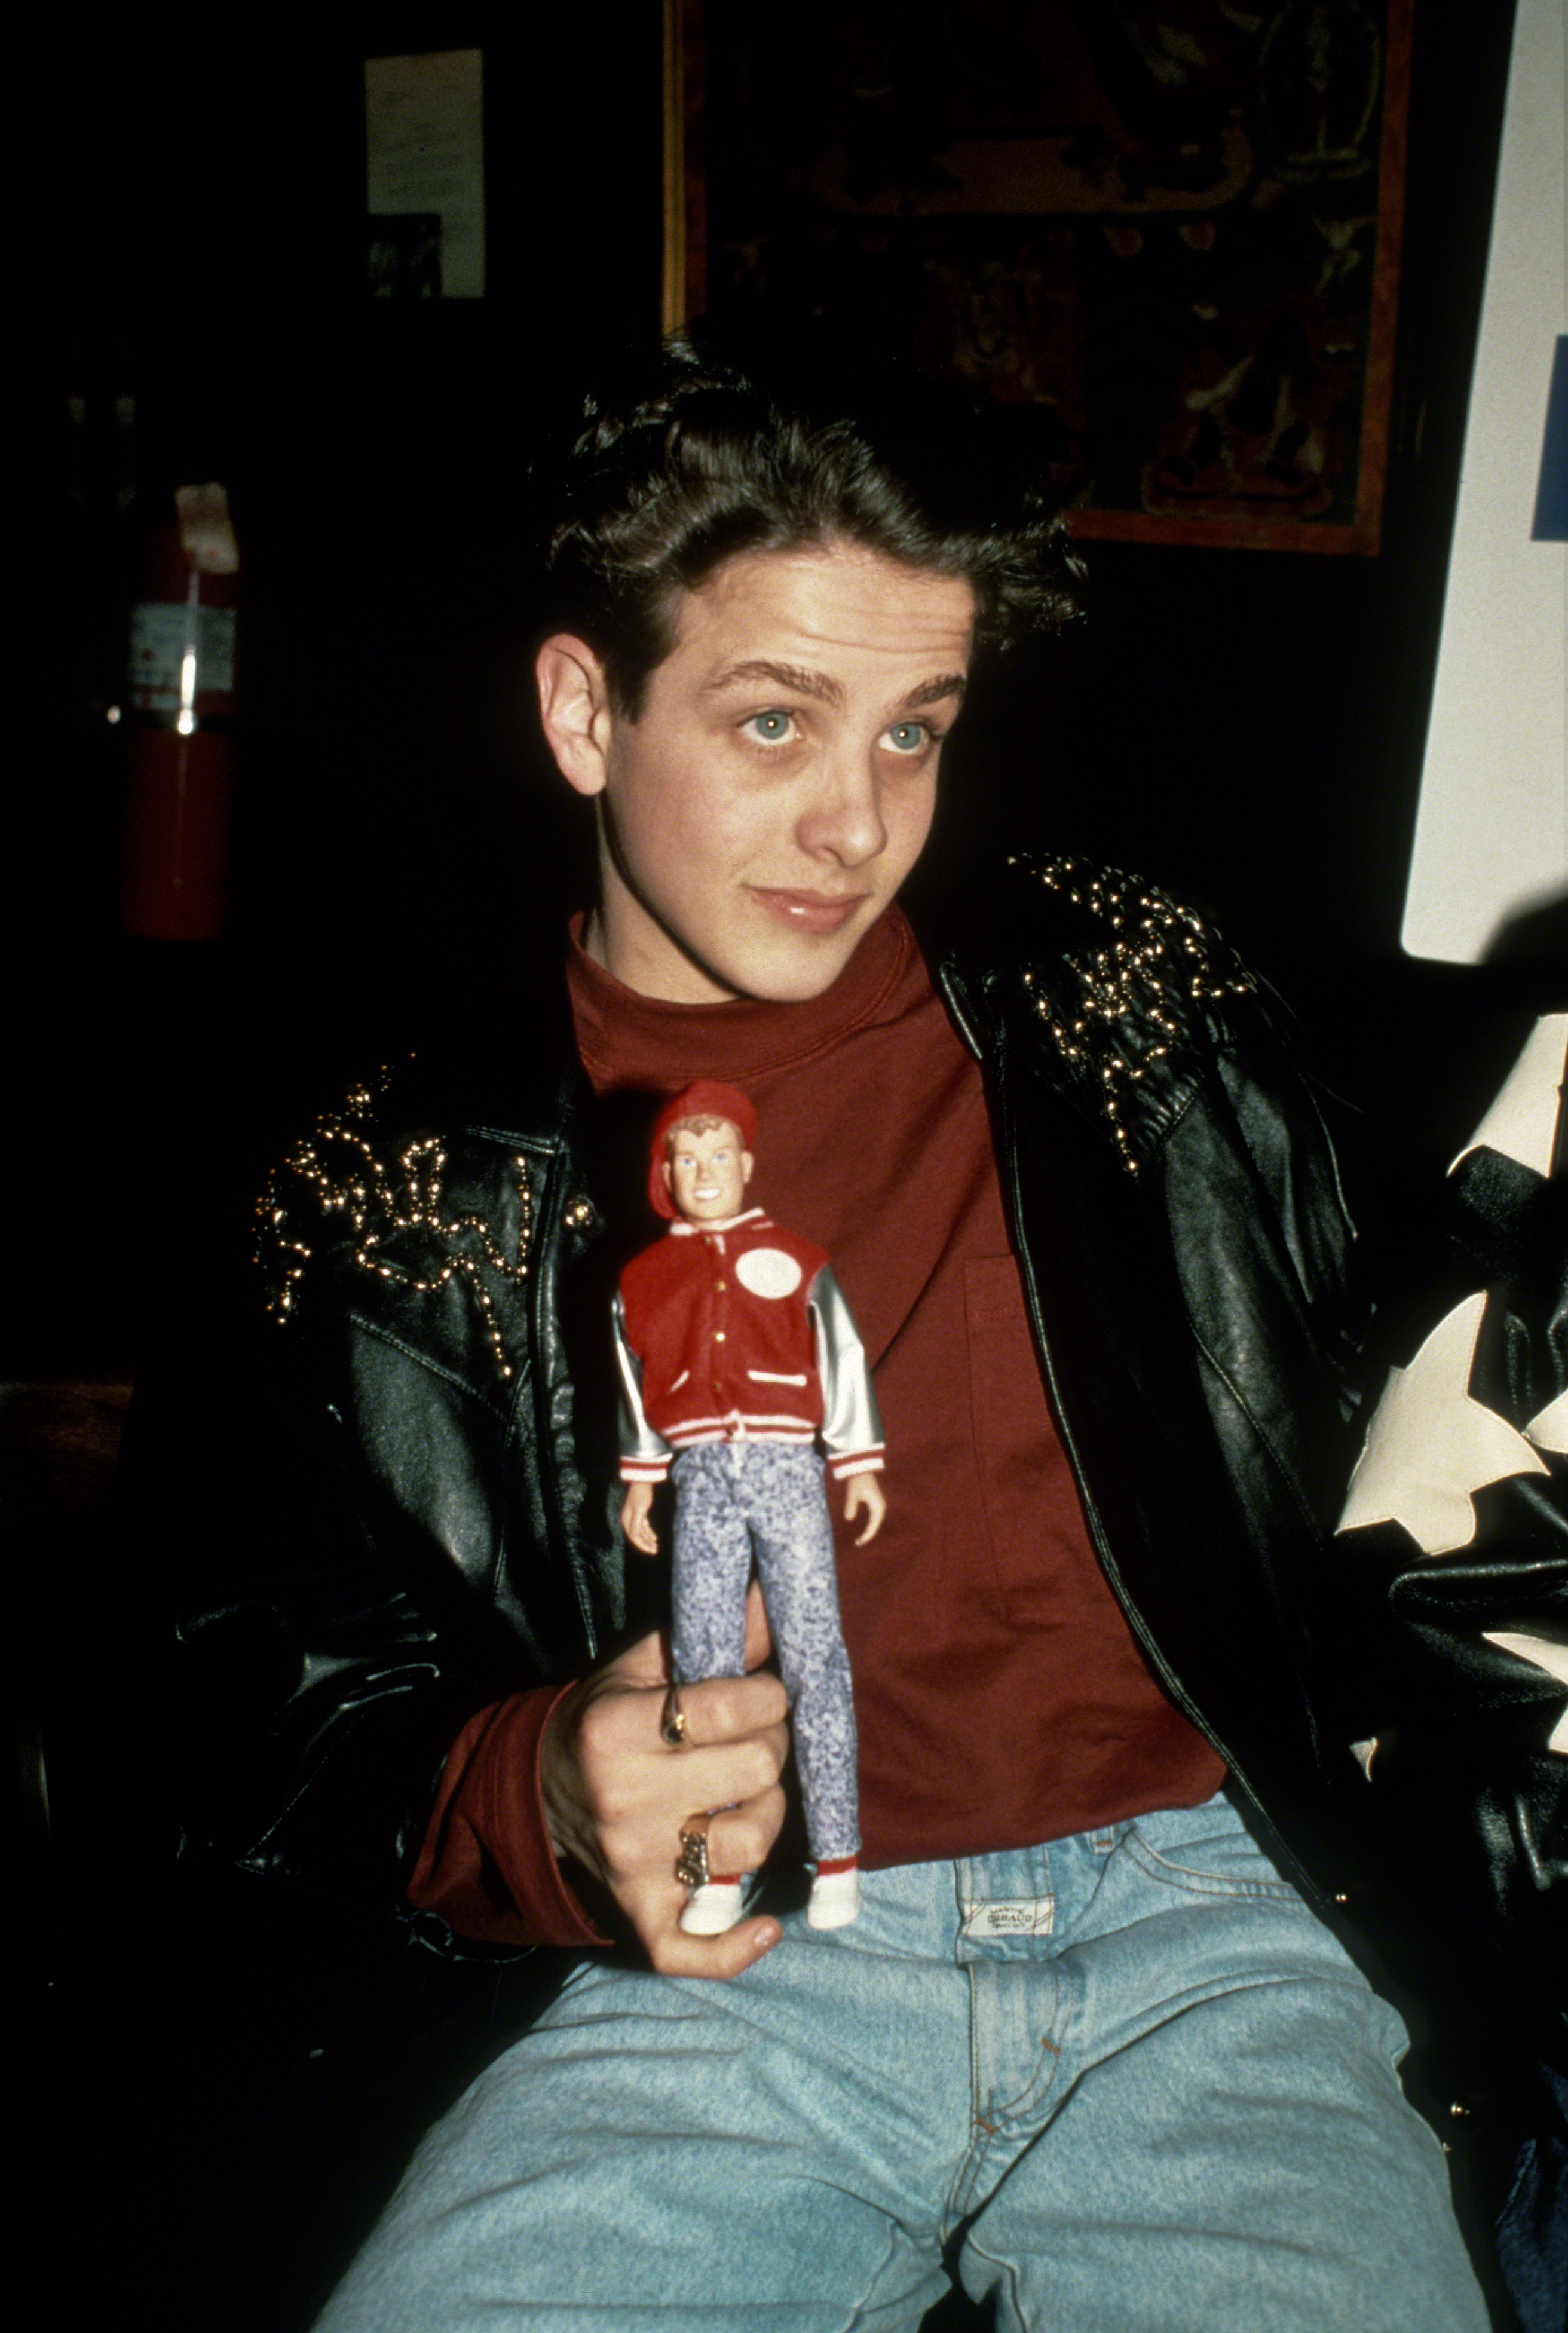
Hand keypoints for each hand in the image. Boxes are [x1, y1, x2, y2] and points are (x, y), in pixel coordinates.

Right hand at [540, 1583, 788, 1977]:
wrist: (537, 1793)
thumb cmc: (605, 1719)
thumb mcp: (643, 1667)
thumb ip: (711, 1633)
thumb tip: (771, 1593)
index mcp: (620, 1729)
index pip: (729, 1708)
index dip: (768, 1695)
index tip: (765, 1693)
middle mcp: (626, 1799)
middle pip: (754, 1772)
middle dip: (773, 1748)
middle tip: (760, 1740)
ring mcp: (634, 1863)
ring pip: (750, 1846)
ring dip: (768, 1817)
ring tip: (751, 1796)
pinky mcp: (640, 1913)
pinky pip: (693, 1949)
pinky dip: (735, 1948)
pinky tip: (767, 1930)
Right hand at [621, 1480, 658, 1553]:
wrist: (643, 1481)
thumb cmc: (641, 1494)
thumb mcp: (640, 1509)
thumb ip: (636, 1523)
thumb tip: (634, 1536)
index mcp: (626, 1520)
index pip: (633, 1537)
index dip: (642, 1545)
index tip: (650, 1550)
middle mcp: (629, 1520)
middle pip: (637, 1536)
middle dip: (646, 1544)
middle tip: (655, 1551)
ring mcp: (634, 1517)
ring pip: (641, 1532)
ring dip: (648, 1539)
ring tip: (656, 1546)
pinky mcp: (640, 1513)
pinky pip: (644, 1526)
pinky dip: (649, 1532)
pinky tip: (654, 1537)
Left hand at [842, 1470, 885, 1543]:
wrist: (861, 1469)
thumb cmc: (857, 1480)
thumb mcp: (852, 1492)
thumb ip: (850, 1504)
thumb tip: (848, 1519)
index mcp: (878, 1506)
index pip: (874, 1526)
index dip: (867, 1535)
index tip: (859, 1542)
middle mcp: (881, 1507)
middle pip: (876, 1525)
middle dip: (868, 1535)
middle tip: (857, 1543)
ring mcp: (879, 1505)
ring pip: (876, 1522)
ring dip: (869, 1531)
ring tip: (860, 1540)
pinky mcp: (875, 1503)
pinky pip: (874, 1518)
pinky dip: (869, 1525)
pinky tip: (863, 1530)